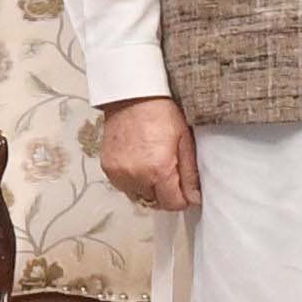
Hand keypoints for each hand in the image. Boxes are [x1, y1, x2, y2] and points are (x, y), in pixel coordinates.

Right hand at [89, 92, 197, 215]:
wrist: (132, 96)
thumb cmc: (160, 113)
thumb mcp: (184, 141)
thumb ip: (190, 174)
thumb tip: (194, 198)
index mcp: (159, 170)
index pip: (173, 204)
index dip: (181, 198)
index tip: (183, 187)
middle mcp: (137, 176)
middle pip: (155, 202)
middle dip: (164, 192)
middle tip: (167, 171)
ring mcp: (119, 173)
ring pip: (138, 196)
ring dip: (147, 188)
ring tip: (151, 165)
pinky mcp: (108, 168)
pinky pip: (123, 186)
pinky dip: (132, 180)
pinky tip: (138, 162)